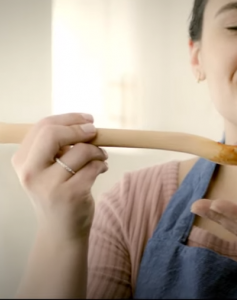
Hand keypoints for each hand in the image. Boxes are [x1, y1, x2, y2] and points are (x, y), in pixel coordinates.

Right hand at [11, 113, 108, 241]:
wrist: (61, 231)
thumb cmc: (57, 194)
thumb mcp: (47, 170)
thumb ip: (57, 148)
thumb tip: (83, 124)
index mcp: (22, 161)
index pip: (43, 127)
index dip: (69, 119)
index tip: (87, 120)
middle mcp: (30, 172)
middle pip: (54, 133)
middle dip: (80, 129)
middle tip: (95, 132)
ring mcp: (50, 185)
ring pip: (80, 150)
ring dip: (97, 150)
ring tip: (101, 156)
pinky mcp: (71, 194)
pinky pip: (93, 167)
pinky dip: (101, 164)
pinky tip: (101, 169)